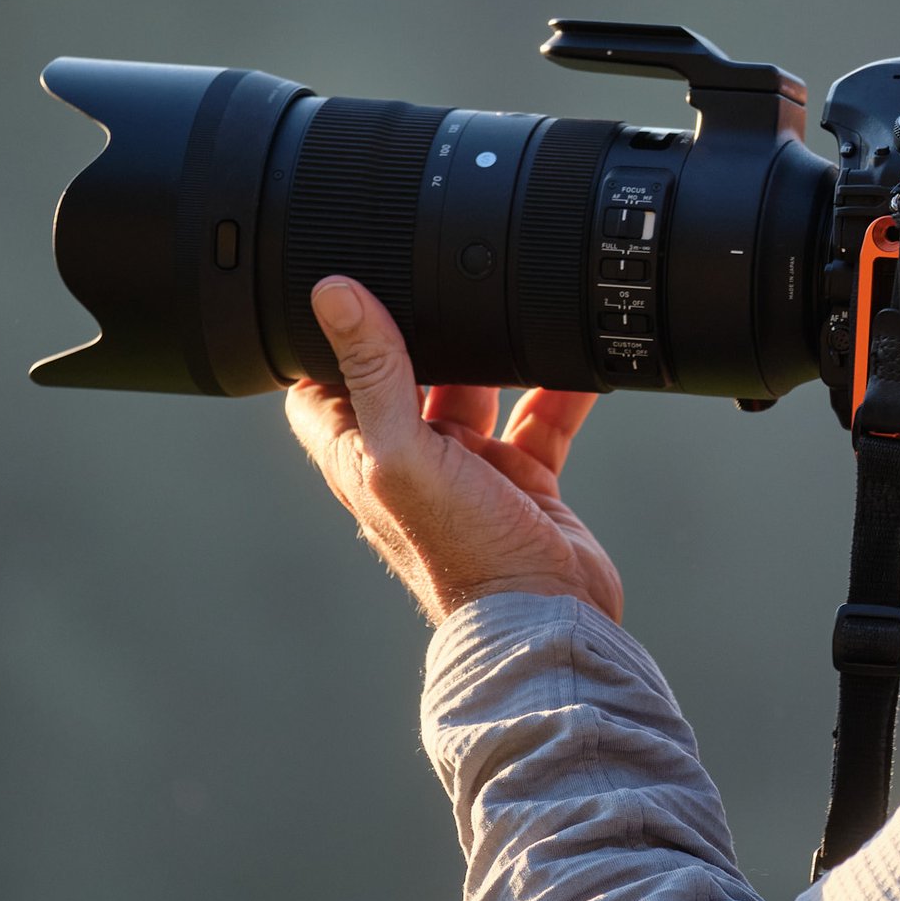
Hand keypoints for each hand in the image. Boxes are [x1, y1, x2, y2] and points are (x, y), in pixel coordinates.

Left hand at [285, 277, 621, 625]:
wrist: (546, 617)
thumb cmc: (461, 555)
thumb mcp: (403, 451)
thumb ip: (375, 372)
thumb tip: (333, 294)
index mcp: (361, 456)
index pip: (323, 386)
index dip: (329, 340)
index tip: (351, 288)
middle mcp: (410, 461)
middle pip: (408, 379)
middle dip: (429, 337)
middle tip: (451, 283)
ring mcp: (470, 471)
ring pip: (478, 393)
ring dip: (496, 359)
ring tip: (515, 313)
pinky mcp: (523, 481)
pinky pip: (541, 421)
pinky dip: (559, 391)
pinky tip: (576, 360)